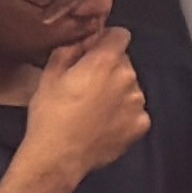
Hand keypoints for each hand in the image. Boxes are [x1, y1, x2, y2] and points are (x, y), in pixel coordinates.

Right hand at [14, 28, 150, 185]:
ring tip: (92, 109)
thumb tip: (82, 42)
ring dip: (117, 92)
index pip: (120, 35)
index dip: (106, 40)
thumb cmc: (50, 116)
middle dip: (109, 68)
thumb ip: (70, 50)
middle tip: (86, 85)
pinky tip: (103, 123)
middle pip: (124, 62)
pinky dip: (123, 114)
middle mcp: (128, 78)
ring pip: (130, 87)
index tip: (95, 50)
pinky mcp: (141, 124)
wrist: (58, 156)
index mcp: (105, 62)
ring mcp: (138, 102)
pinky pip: (135, 111)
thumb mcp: (50, 75)